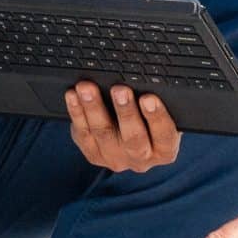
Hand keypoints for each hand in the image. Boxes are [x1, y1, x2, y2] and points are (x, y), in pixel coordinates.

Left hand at [65, 82, 179, 171]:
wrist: (132, 131)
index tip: (149, 98)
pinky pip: (82, 134)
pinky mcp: (94, 155)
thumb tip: (150, 78)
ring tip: (87, 88)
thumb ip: (160, 102)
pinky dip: (76, 112)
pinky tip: (73, 95)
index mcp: (164, 150)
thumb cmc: (152, 118)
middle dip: (125, 112)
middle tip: (120, 90)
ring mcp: (115, 159)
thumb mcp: (164, 112)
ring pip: (103, 134)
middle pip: (133, 138)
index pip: (164, 136)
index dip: (157, 117)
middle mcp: (141, 159)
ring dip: (94, 108)